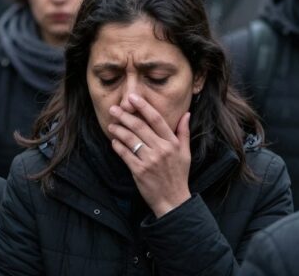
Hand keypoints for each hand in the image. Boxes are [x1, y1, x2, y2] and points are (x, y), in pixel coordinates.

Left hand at [108, 93, 191, 217]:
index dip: (143, 106)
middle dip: (125, 115)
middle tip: (114, 108)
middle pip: (140, 126)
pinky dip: (118, 146)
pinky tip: (114, 141)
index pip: (156, 119)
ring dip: (118, 130)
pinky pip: (125, 154)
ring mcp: (149, 160)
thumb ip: (184, 132)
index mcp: (172, 143)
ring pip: (130, 139)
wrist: (173, 201)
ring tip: (111, 124)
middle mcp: (161, 149)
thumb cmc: (179, 176)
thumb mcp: (185, 153)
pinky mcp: (139, 171)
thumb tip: (186, 114)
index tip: (133, 98)